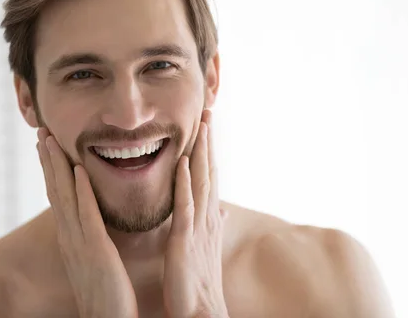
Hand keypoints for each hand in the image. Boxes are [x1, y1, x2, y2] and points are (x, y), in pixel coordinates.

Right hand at [36, 128, 138, 317]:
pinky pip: (88, 215)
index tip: (46, 147)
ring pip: (65, 196)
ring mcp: (80, 243)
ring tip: (50, 139)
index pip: (58, 197)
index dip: (51, 170)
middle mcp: (70, 237)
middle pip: (55, 191)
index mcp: (71, 238)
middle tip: (40, 132)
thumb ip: (90, 241)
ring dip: (58, 166)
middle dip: (47, 161)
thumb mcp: (94, 262)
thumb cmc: (106, 295)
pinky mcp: (96, 251)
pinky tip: (80, 169)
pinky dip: (82, 191)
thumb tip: (90, 225)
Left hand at [163, 110, 228, 317]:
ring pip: (201, 181)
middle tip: (209, 109)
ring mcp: (197, 226)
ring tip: (202, 124)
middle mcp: (206, 216)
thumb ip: (213, 224)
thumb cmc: (199, 278)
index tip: (208, 122)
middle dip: (209, 140)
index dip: (209, 148)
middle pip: (209, 170)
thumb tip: (223, 210)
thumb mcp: (207, 246)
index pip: (209, 174)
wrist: (201, 311)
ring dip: (202, 152)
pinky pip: (185, 207)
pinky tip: (183, 163)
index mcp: (207, 216)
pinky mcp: (185, 240)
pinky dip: (185, 184)